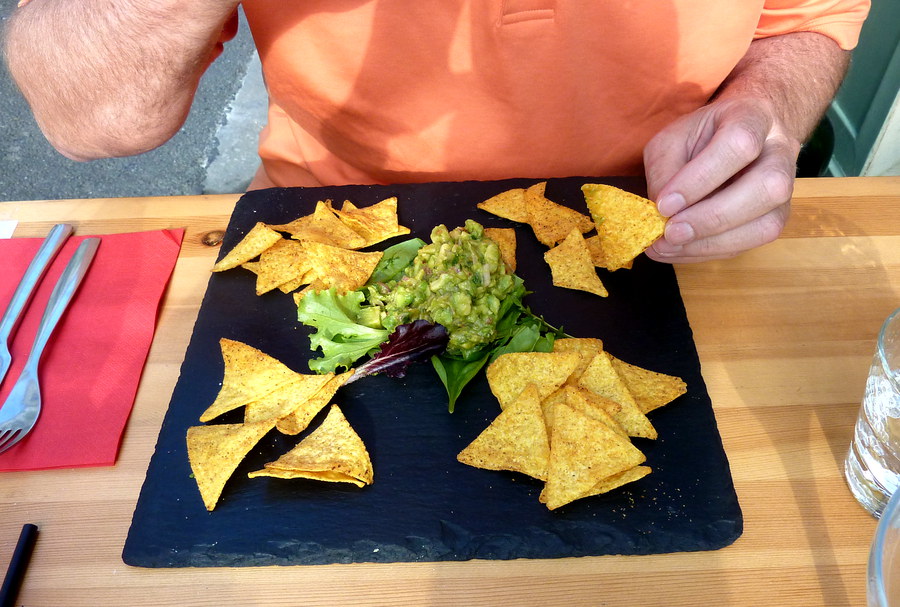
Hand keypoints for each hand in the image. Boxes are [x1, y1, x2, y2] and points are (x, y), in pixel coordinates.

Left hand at [642, 96, 800, 262]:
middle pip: (766, 188)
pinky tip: (681, 250)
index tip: (664, 204)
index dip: (700, 178)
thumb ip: (665, 169)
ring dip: (712, 243)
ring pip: (766, 224)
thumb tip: (662, 213)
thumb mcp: (673, 138)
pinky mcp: (776, 217)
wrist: (748, 134)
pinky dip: (711, 251)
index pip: (738, 145)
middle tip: (670, 232)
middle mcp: (780, 153)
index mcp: (753, 118)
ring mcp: (786, 189)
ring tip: (669, 246)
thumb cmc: (705, 136)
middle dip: (712, 217)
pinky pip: (751, 243)